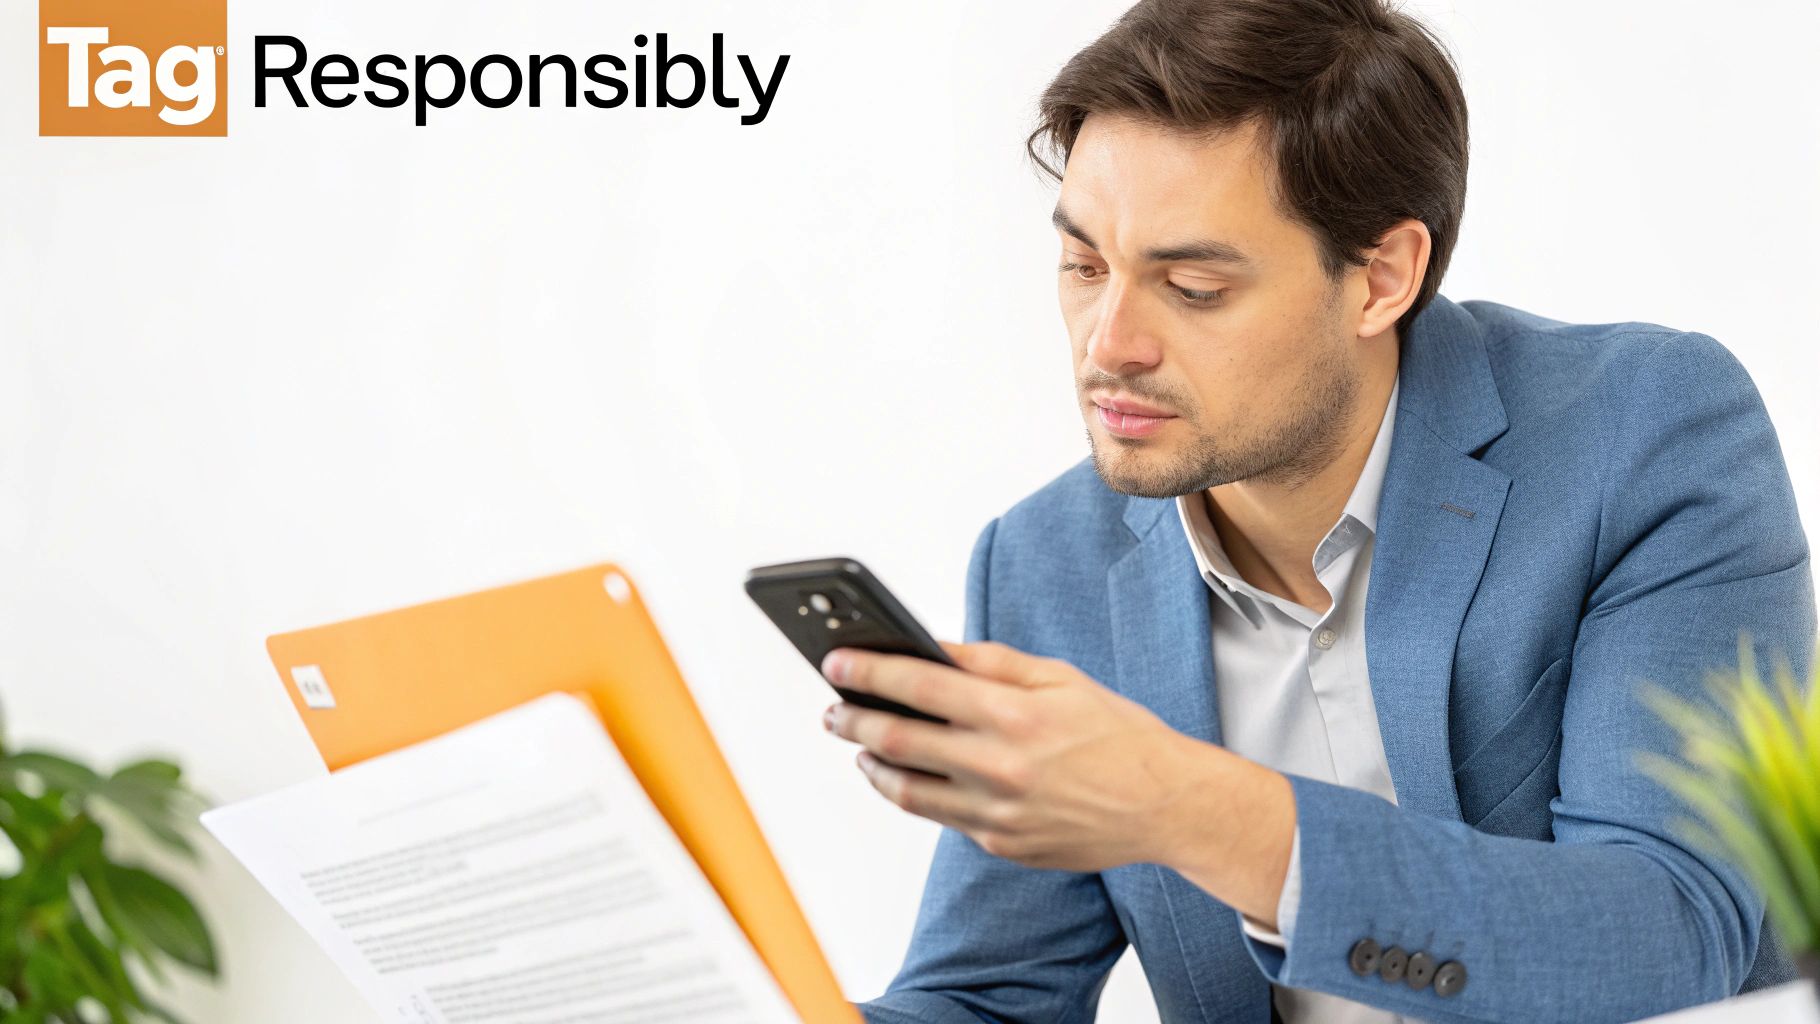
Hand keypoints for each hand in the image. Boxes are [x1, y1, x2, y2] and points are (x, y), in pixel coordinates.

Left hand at [820, 641, 1264, 879]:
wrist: (1164, 805)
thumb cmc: (1116, 734)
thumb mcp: (1059, 677)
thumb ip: (990, 662)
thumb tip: (932, 649)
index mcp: (1013, 714)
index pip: (918, 685)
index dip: (868, 671)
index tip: (835, 662)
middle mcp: (998, 766)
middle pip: (897, 739)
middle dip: (852, 719)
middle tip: (831, 709)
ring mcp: (996, 813)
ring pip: (907, 789)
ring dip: (872, 764)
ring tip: (859, 745)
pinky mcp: (1000, 845)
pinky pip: (943, 817)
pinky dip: (916, 793)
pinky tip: (907, 776)